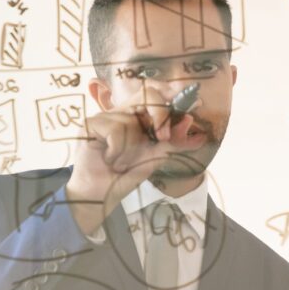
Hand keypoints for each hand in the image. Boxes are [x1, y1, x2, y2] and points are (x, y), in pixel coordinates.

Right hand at [65, 87, 197, 233]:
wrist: (101, 194)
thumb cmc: (125, 175)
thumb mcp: (155, 157)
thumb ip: (174, 143)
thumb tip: (198, 132)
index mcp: (137, 117)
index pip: (155, 96)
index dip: (168, 107)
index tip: (180, 125)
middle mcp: (121, 112)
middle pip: (147, 95)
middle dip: (160, 117)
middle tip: (162, 138)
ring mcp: (104, 116)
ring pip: (131, 122)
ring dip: (131, 149)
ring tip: (120, 162)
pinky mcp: (90, 124)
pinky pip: (115, 130)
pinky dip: (117, 150)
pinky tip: (108, 159)